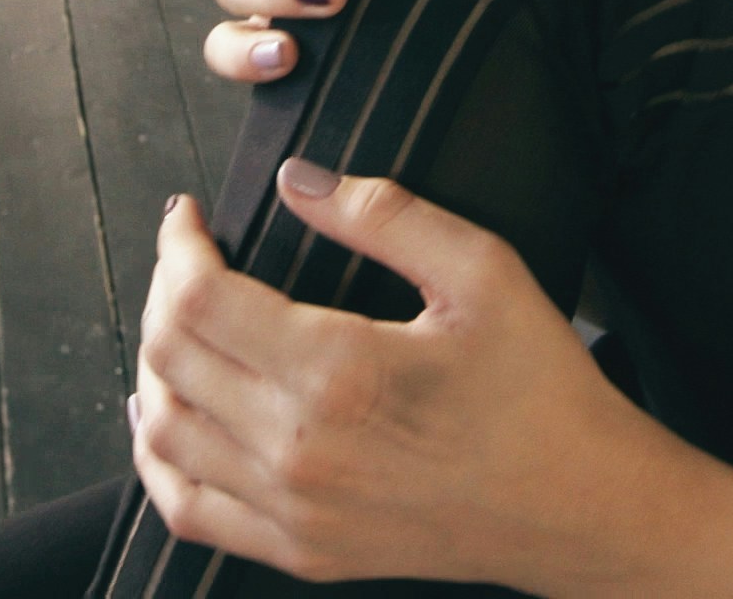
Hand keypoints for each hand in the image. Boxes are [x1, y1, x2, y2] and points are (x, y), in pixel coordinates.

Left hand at [130, 160, 669, 588]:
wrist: (582, 508)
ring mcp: (295, 510)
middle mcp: (301, 450)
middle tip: (184, 259)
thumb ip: (384, 215)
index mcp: (339, 373)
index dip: (177, 247)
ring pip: (164, 435)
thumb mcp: (483, 272)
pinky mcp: (302, 552)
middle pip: (169, 359)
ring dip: (151, 368)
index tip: (188, 217)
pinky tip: (166, 418)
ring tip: (175, 324)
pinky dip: (158, 459)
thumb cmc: (542, 392)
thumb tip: (297, 179)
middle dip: (160, 292)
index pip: (198, 300)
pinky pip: (187, 510)